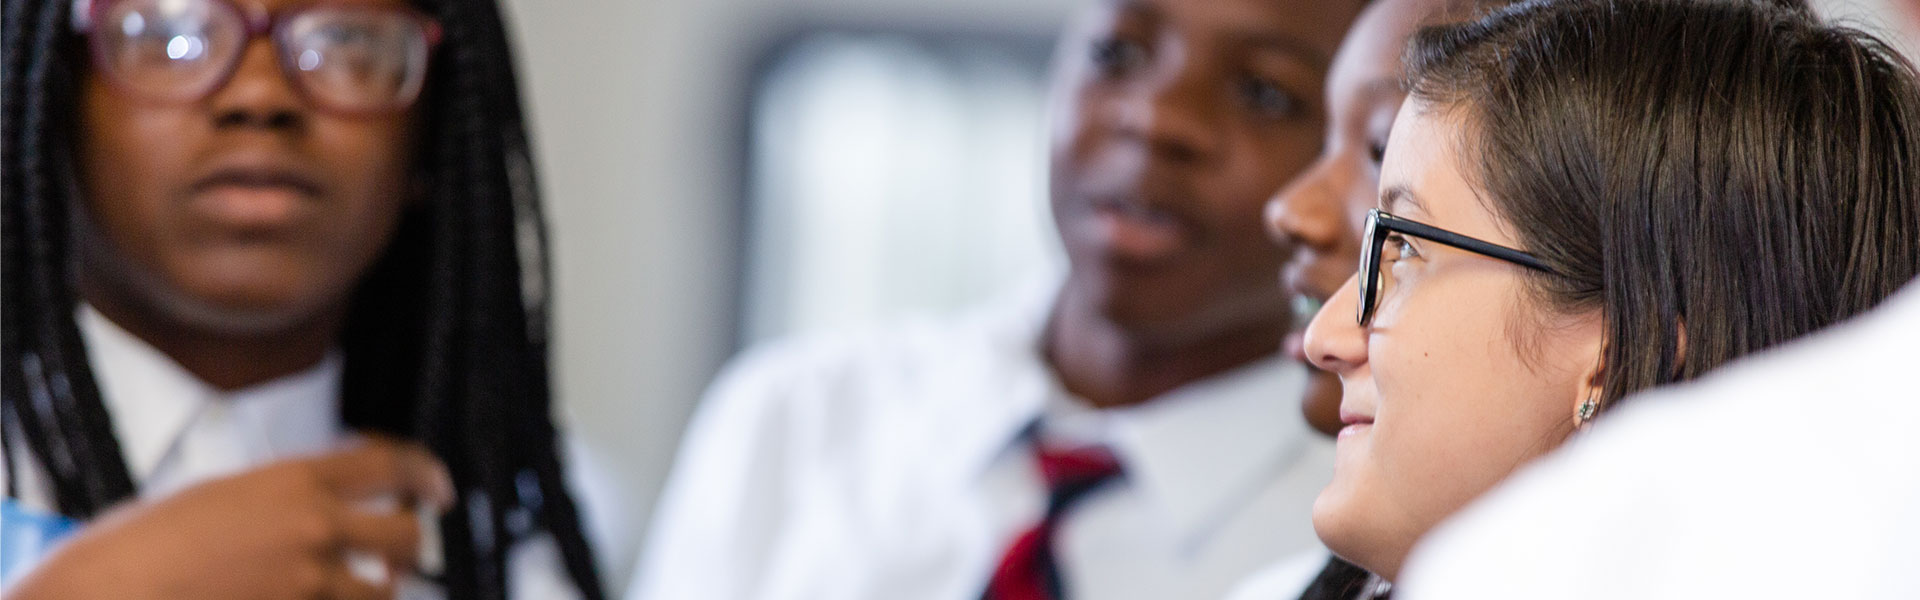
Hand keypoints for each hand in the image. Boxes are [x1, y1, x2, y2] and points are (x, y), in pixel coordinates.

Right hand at [6, 436, 454, 599]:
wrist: (109, 593)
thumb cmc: (144, 545)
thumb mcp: (222, 493)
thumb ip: (282, 495)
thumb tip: (322, 504)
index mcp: (293, 480)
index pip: (390, 462)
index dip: (425, 473)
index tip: (436, 486)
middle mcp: (312, 527)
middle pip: (406, 532)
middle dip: (411, 542)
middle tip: (405, 547)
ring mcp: (309, 580)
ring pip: (385, 589)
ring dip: (379, 589)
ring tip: (362, 586)